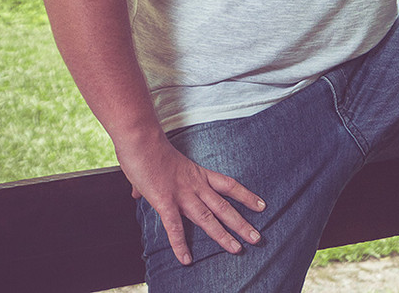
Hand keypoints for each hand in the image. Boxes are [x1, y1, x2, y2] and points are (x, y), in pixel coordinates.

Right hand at [116, 131, 265, 265]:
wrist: (142, 139)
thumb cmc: (149, 149)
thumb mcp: (158, 165)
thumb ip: (150, 183)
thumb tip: (136, 193)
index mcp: (198, 174)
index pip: (229, 185)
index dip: (246, 196)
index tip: (262, 206)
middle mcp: (196, 185)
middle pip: (224, 207)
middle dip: (241, 223)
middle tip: (257, 238)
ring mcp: (182, 194)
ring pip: (208, 218)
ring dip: (223, 235)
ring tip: (237, 249)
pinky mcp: (165, 201)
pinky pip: (174, 227)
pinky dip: (180, 244)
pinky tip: (186, 260)